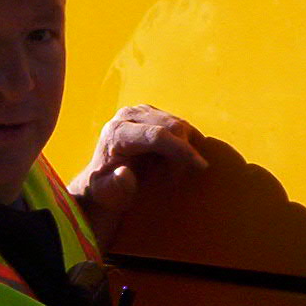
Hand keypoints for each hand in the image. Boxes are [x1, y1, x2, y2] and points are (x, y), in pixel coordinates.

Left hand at [67, 105, 207, 242]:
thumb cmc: (107, 191)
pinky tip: (181, 158)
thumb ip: (115, 187)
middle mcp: (127, 115)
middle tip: (176, 179)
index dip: (181, 150)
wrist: (104, 180)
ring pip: (178, 124)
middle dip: (183, 153)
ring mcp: (140, 111)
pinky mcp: (151, 113)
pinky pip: (179, 124)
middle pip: (172, 127)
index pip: (157, 136)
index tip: (201, 166)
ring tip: (172, 171)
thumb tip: (123, 173)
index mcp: (117, 132)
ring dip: (184, 148)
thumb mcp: (107, 195)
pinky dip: (185, 141)